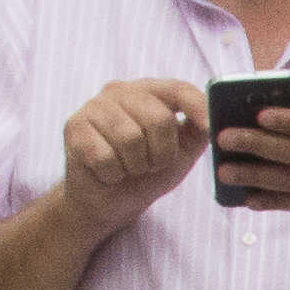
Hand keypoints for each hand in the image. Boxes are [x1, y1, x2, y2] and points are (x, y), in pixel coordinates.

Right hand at [62, 78, 208, 232]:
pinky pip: (106, 157)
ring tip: (129, 168)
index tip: (207, 126)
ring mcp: (93, 106)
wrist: (107, 201)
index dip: (197, 106)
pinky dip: (113, 174)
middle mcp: (119, 91)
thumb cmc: (145, 172)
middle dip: (161, 154)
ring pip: (130, 138)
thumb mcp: (181, 152)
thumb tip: (216, 116)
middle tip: (150, 165)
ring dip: (136, 166)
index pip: (178, 89)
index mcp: (149, 92)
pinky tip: (108, 172)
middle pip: (158, 118)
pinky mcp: (73, 127)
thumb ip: (198, 131)